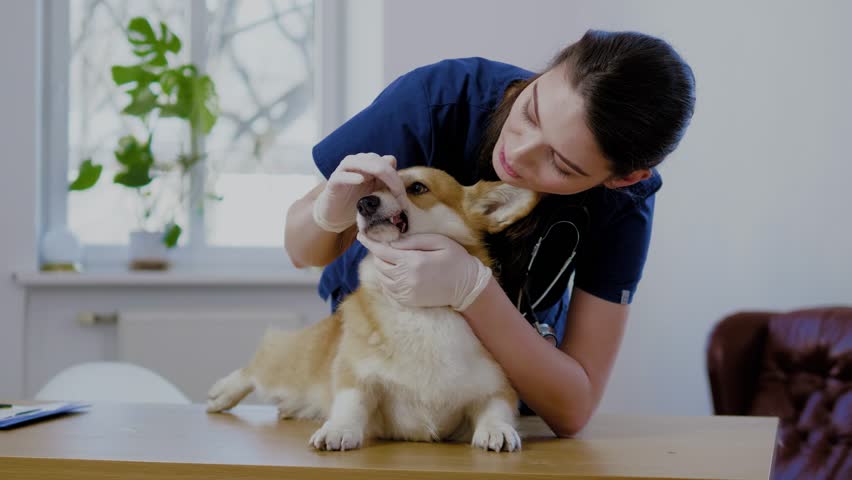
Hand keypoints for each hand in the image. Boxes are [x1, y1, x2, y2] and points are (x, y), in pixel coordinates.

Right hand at [313, 153, 404, 232]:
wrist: (336, 215)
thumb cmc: (358, 202)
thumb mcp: (377, 194)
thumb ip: (388, 184)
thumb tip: (403, 179)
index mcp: (369, 164)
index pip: (388, 162)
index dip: (397, 178)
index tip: (403, 199)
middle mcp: (357, 162)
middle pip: (377, 161)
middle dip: (391, 178)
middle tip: (398, 197)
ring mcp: (344, 170)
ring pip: (361, 162)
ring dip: (375, 173)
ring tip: (384, 188)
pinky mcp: (333, 181)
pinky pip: (342, 175)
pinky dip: (351, 176)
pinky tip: (360, 180)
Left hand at [357, 233, 491, 310]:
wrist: (468, 287)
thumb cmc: (455, 259)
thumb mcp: (438, 242)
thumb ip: (414, 241)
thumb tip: (392, 242)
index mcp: (413, 260)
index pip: (383, 251)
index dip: (369, 243)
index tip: (361, 235)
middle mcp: (406, 278)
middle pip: (380, 265)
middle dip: (378, 254)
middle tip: (383, 246)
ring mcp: (407, 292)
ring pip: (382, 279)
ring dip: (382, 268)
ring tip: (389, 259)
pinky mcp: (409, 302)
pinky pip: (388, 292)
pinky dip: (386, 282)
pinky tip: (393, 274)